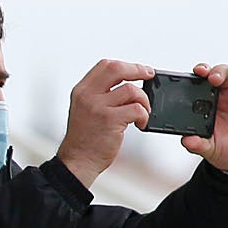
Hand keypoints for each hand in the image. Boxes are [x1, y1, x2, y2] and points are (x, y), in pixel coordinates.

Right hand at [54, 59, 152, 189]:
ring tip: (143, 112)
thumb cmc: (84, 139)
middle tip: (149, 76)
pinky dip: (144, 115)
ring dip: (144, 100)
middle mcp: (87, 96)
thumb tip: (128, 83)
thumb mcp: (85, 110)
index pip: (105, 65)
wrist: (78, 162)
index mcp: (82, 91)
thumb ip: (101, 94)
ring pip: (131, 90)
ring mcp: (98, 107)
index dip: (126, 65)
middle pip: (117, 69)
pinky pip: (136, 109)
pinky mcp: (110, 120)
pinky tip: (141, 123)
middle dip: (138, 70)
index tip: (139, 70)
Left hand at [183, 56, 227, 170]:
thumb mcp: (209, 149)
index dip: (201, 73)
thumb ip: (197, 144)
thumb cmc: (224, 151)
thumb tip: (186, 140)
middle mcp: (227, 94)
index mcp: (210, 102)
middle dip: (218, 72)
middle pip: (223, 73)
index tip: (198, 71)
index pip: (204, 82)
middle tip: (214, 78)